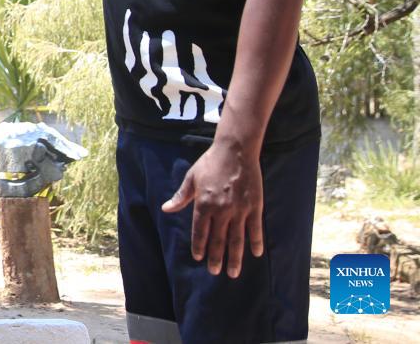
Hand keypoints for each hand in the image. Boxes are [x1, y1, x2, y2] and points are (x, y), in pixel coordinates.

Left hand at [161, 141, 264, 277]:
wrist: (235, 150)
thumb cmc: (210, 163)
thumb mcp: (191, 178)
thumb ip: (180, 196)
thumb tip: (165, 209)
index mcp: (203, 203)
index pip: (200, 231)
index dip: (199, 246)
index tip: (199, 258)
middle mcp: (221, 209)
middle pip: (218, 239)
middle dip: (216, 258)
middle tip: (215, 272)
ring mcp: (239, 209)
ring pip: (236, 239)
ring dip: (235, 257)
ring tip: (233, 272)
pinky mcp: (254, 206)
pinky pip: (255, 228)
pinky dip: (255, 242)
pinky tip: (256, 254)